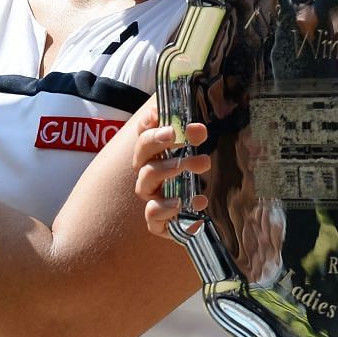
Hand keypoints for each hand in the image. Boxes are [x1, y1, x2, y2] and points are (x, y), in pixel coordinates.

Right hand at [132, 114, 209, 238]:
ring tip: (191, 163)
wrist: (196, 221)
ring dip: (166, 170)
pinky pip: (153, 216)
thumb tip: (196, 128)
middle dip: (155, 141)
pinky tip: (189, 202)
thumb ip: (193, 138)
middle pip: (141, 154)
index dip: (147, 122)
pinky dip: (166, 209)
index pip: (143, 133)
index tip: (158, 114)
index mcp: (155, 156)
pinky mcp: (158, 222)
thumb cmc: (192, 185)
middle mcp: (148, 174)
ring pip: (144, 182)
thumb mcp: (196, 158)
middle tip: (174, 134)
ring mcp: (151, 197)